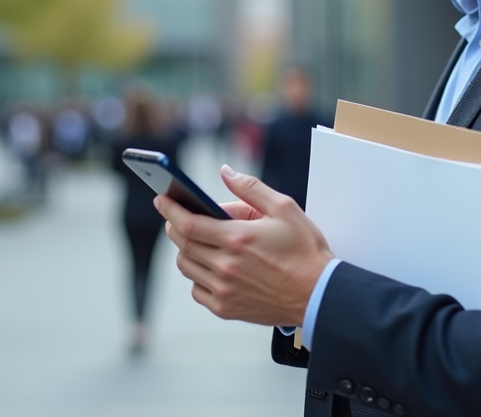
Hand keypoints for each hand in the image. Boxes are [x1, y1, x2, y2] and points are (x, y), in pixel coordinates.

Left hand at [156, 165, 333, 326]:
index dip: (170, 210)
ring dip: (186, 250)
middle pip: (183, 245)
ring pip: (187, 268)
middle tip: (175, 216)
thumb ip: (250, 188)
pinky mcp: (227, 309)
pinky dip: (197, 276)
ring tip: (197, 240)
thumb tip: (225, 172)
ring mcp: (225, 290)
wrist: (319, 294)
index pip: (188, 223)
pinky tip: (211, 266)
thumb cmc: (305, 250)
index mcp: (237, 239)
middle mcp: (226, 266)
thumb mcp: (284, 208)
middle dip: (174, 226)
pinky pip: (198, 291)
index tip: (160, 199)